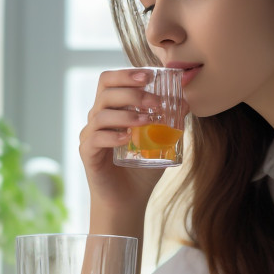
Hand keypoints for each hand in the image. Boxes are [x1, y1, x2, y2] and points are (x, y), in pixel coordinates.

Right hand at [79, 68, 168, 219]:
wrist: (128, 199)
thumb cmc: (142, 168)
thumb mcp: (160, 142)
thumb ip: (170, 122)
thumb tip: (185, 102)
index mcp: (112, 109)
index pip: (111, 80)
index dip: (127, 74)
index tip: (149, 75)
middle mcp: (98, 118)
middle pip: (105, 91)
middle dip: (131, 92)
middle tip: (155, 101)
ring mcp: (90, 135)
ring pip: (101, 113)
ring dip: (126, 114)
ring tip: (147, 120)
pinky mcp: (87, 153)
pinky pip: (96, 138)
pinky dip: (113, 136)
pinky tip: (128, 138)